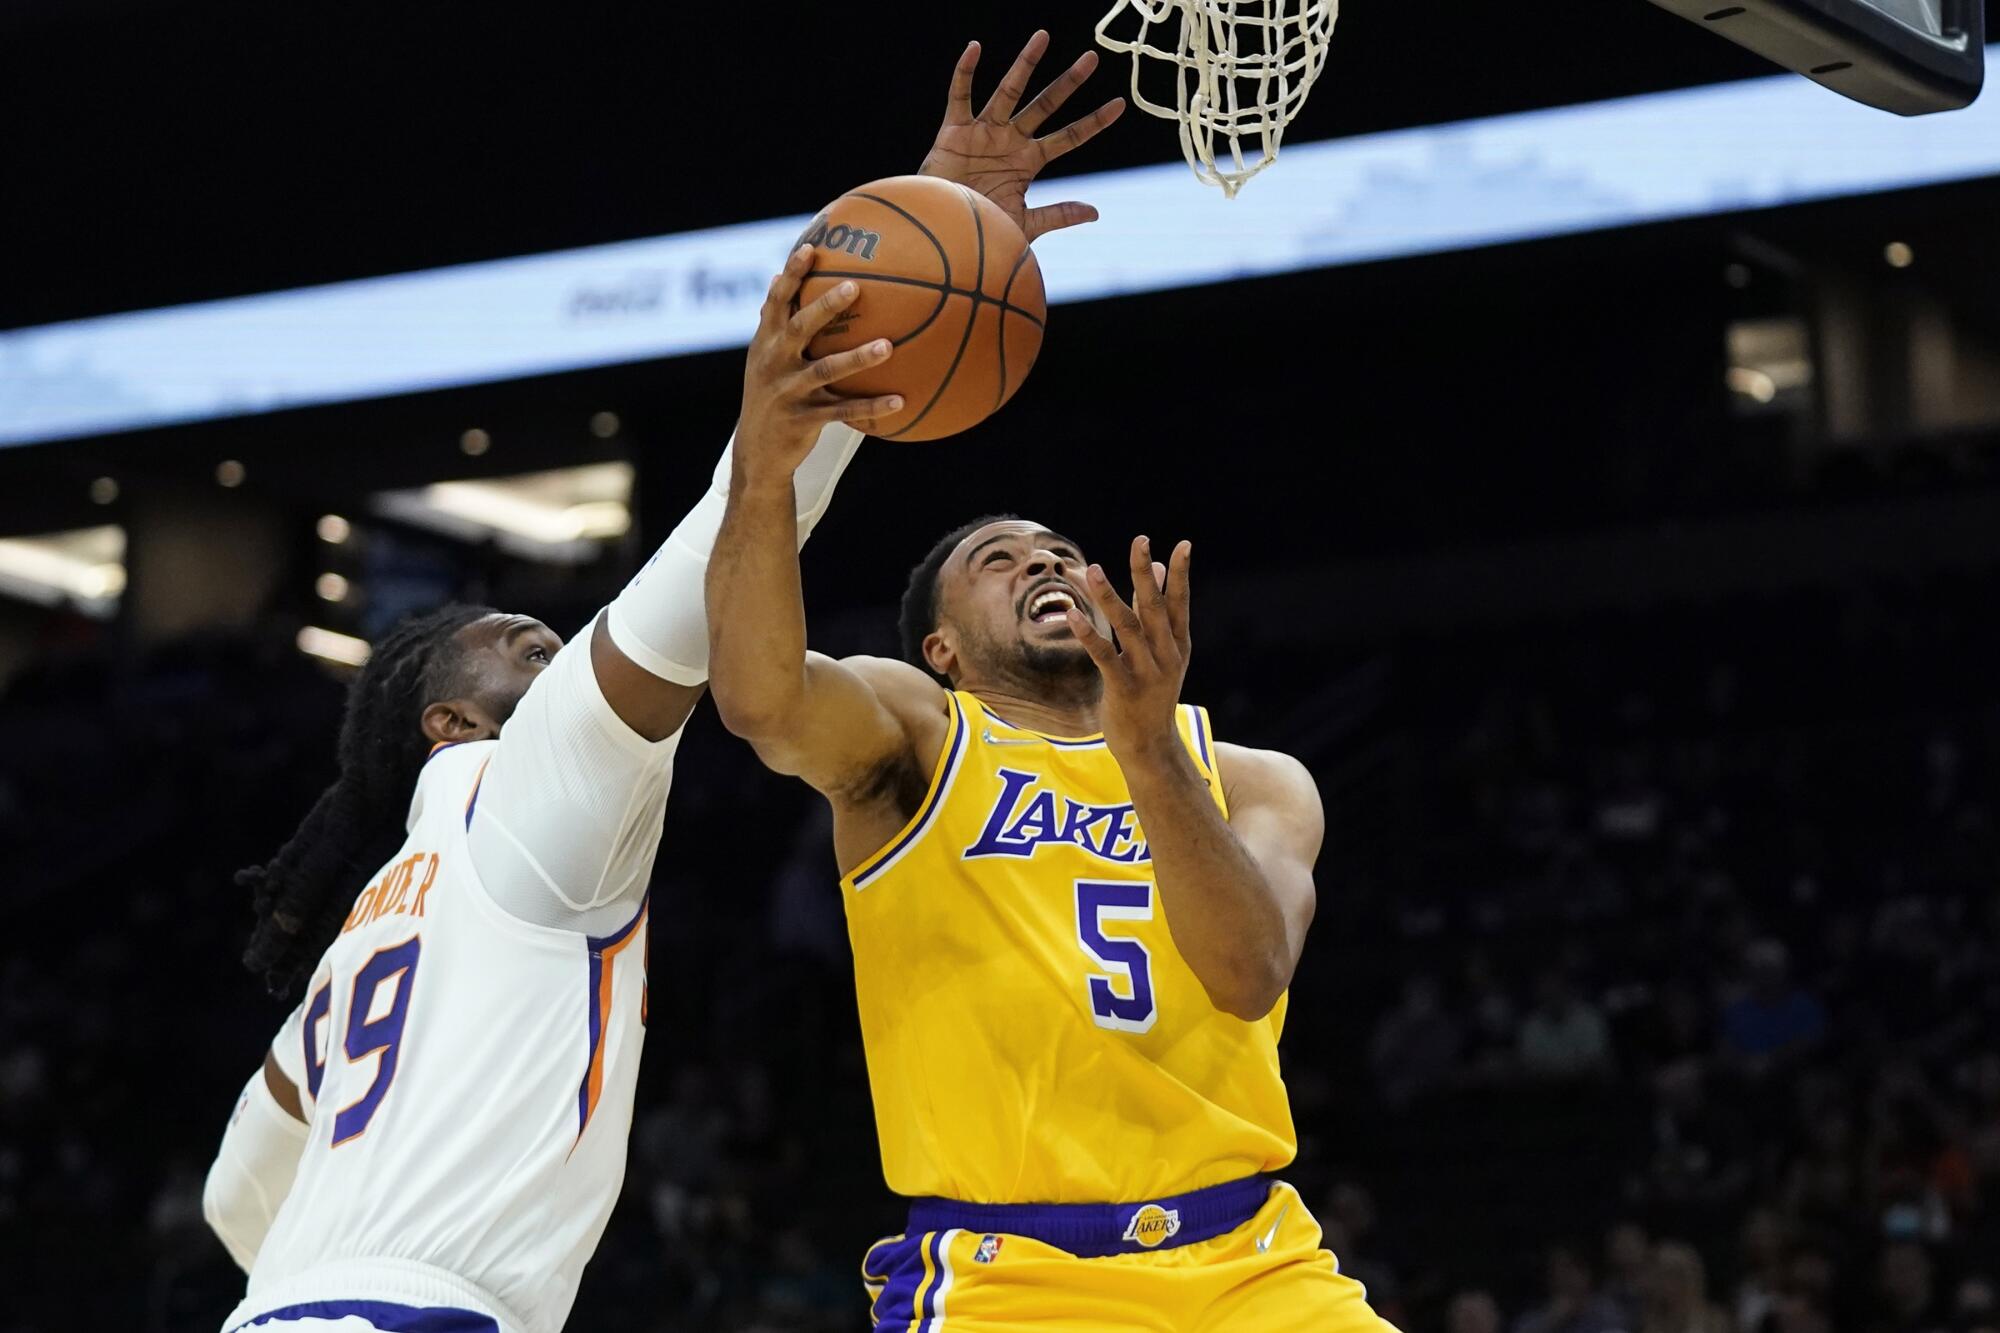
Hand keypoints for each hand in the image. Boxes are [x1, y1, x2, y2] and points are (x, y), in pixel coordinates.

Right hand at [734, 246, 902, 485]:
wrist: (757, 451)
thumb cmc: (768, 394)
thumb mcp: (762, 357)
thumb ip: (773, 322)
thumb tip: (776, 276)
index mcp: (766, 343)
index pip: (776, 302)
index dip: (791, 275)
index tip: (811, 250)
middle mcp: (774, 363)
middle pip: (800, 328)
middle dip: (825, 306)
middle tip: (854, 286)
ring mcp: (788, 393)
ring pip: (826, 371)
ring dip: (858, 358)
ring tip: (888, 346)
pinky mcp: (804, 421)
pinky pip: (843, 412)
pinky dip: (871, 407)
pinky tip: (899, 401)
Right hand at [920, 31, 1125, 242]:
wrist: (943, 235)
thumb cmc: (981, 231)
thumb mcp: (1024, 224)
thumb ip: (1058, 215)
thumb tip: (1095, 212)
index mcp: (1029, 160)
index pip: (1070, 137)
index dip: (1094, 122)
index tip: (1120, 105)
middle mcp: (1011, 140)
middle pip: (1046, 105)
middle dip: (1069, 83)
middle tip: (1092, 59)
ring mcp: (984, 132)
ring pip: (1009, 91)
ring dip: (1026, 64)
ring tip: (1043, 37)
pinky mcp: (955, 131)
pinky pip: (960, 96)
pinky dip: (965, 73)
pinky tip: (975, 48)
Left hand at [1066, 536, 1193, 762]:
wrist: (1151, 747)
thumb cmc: (1152, 694)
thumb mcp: (1161, 653)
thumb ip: (1155, 613)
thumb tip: (1159, 571)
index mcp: (1177, 644)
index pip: (1180, 603)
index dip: (1180, 574)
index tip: (1182, 545)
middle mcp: (1166, 655)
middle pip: (1156, 608)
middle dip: (1146, 573)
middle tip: (1140, 541)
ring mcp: (1147, 673)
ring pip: (1128, 627)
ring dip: (1109, 597)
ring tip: (1093, 569)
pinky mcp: (1124, 689)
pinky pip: (1104, 657)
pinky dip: (1088, 634)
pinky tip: (1072, 614)